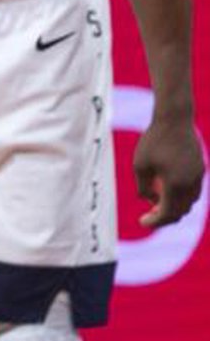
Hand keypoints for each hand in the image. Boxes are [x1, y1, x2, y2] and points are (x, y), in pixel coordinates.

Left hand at [135, 106, 204, 230]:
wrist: (174, 118)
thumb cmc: (154, 140)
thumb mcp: (140, 165)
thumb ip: (144, 187)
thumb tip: (150, 201)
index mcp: (175, 185)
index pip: (167, 214)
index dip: (154, 222)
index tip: (142, 222)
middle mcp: (190, 184)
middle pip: (180, 212)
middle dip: (164, 218)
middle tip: (148, 216)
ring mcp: (198, 176)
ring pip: (189, 202)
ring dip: (175, 207)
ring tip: (158, 203)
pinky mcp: (201, 167)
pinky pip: (193, 190)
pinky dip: (182, 196)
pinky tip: (168, 189)